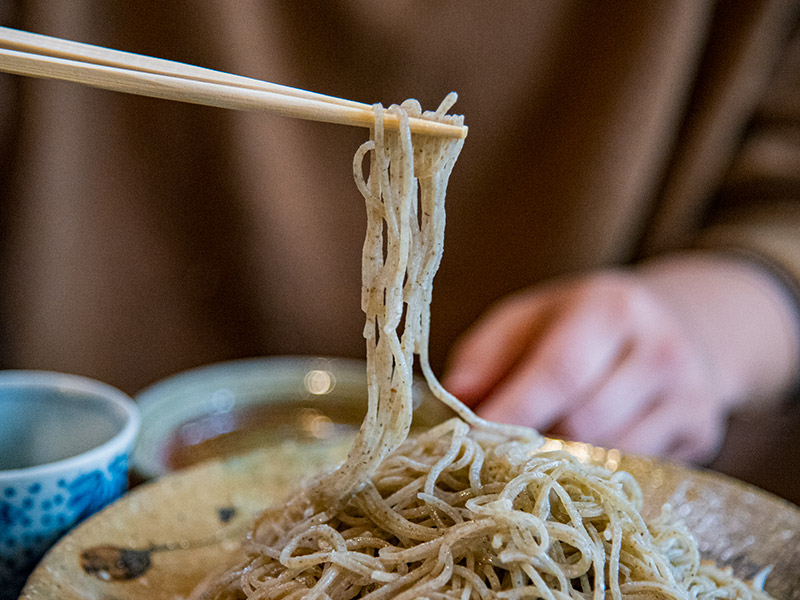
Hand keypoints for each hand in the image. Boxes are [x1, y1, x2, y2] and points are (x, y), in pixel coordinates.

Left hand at [443, 256, 798, 462]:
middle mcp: (660, 348)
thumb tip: (455, 398)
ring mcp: (690, 394)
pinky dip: (602, 475)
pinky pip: (641, 473)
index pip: (560, 372)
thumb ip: (486, 353)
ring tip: (544, 450)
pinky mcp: (704, 432)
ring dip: (568, 464)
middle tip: (504, 450)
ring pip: (613, 457)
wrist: (676, 324)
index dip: (515, 412)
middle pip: (585, 424)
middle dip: (536, 444)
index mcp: (610, 308)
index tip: (475, 442)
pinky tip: (586, 456)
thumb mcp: (529, 319)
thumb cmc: (581, 325)